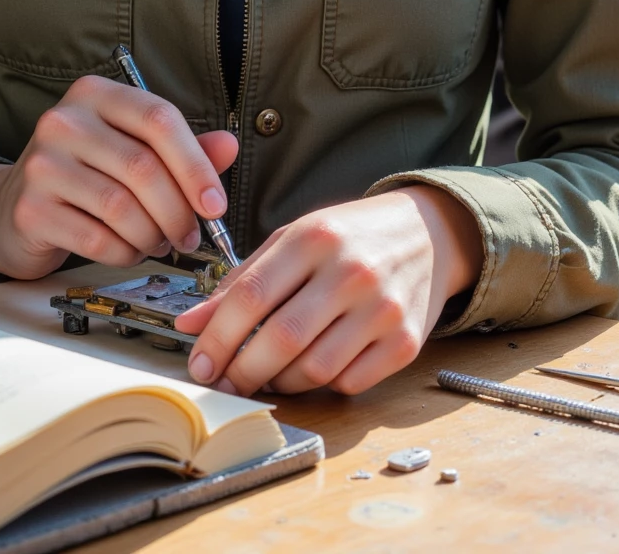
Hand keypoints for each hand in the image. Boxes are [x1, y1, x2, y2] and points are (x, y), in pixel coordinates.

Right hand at [0, 74, 237, 283]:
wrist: (10, 209)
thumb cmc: (85, 176)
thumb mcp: (131, 150)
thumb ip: (180, 149)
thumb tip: (229, 147)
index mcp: (95, 94)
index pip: (159, 118)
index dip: (196, 165)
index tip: (216, 205)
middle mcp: (64, 120)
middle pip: (143, 167)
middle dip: (177, 211)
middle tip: (189, 236)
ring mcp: (42, 163)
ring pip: (122, 207)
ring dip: (152, 235)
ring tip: (157, 242)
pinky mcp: (30, 208)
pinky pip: (96, 239)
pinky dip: (124, 252)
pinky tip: (128, 250)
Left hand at [173, 185, 482, 396]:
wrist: (428, 234)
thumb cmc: (350, 236)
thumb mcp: (293, 239)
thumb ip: (241, 279)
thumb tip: (190, 324)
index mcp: (315, 237)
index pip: (252, 296)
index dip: (217, 337)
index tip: (199, 362)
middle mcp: (351, 271)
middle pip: (281, 339)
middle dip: (241, 371)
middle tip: (225, 383)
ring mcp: (382, 308)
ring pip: (314, 370)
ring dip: (280, 382)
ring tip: (268, 373)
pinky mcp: (405, 342)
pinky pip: (348, 382)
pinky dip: (322, 385)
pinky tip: (314, 367)